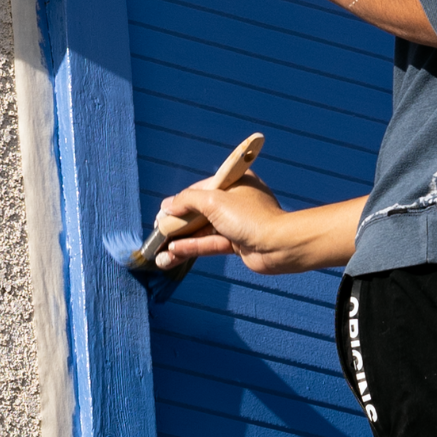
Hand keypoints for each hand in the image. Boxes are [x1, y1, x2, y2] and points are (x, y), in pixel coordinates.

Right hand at [157, 172, 362, 274]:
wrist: (279, 246)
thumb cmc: (251, 217)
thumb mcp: (214, 201)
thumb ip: (187, 201)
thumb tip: (166, 205)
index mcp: (235, 181)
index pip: (200, 189)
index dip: (179, 202)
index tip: (162, 213)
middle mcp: (236, 200)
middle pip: (200, 211)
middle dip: (178, 223)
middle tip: (157, 233)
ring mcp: (237, 223)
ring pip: (203, 230)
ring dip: (181, 240)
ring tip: (159, 251)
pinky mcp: (237, 243)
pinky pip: (209, 244)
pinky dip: (192, 249)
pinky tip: (172, 255)